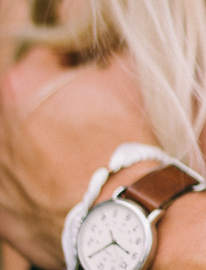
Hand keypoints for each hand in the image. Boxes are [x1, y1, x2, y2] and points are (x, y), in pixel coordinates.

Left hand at [0, 48, 153, 269]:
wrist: (123, 212)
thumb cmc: (124, 141)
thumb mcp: (129, 78)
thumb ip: (112, 56)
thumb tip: (111, 54)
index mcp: (21, 86)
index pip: (46, 59)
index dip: (75, 64)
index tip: (96, 76)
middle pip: (27, 104)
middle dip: (53, 107)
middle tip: (88, 119)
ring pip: (20, 149)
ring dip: (43, 147)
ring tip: (79, 158)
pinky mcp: (2, 215)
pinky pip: (18, 191)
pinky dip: (38, 188)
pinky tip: (67, 188)